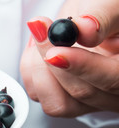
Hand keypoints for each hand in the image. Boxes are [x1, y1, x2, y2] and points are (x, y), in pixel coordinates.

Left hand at [20, 0, 118, 116]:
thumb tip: (85, 30)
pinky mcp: (61, 100)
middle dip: (52, 61)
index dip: (83, 67)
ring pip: (56, 103)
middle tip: (40, 30)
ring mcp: (86, 101)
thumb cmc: (104, 13)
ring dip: (38, 69)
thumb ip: (102, 16)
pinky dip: (30, 72)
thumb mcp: (110, 5)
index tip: (56, 52)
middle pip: (81, 92)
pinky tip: (36, 50)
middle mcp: (112, 93)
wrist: (88, 19)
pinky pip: (38, 96)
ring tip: (42, 36)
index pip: (113, 80)